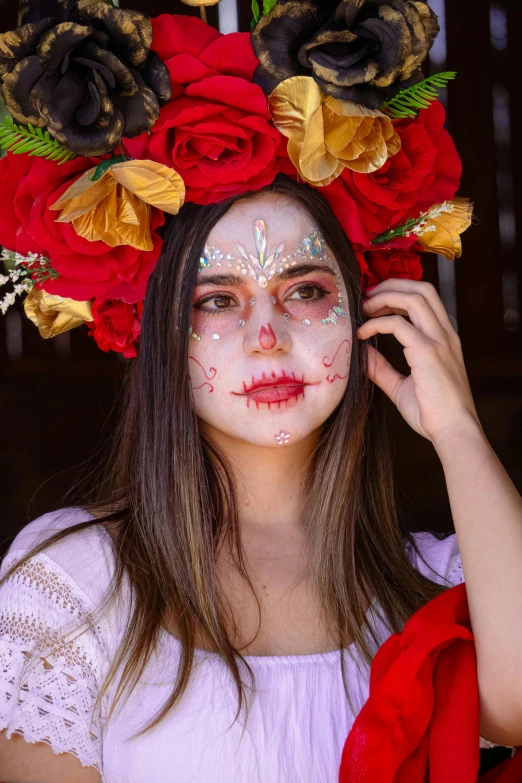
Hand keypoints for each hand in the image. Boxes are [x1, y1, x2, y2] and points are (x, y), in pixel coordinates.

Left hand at [357, 278, 482, 444]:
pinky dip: (376, 323)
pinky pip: (397, 323)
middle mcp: (445, 334)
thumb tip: (361, 354)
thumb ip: (382, 369)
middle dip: (391, 285)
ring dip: (384, 297)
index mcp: (444, 339)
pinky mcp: (428, 351)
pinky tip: (362, 334)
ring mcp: (439, 340)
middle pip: (422, 288)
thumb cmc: (432, 414)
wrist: (453, 431)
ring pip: (413, 297)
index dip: (398, 293)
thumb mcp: (401, 387)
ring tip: (363, 308)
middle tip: (366, 296)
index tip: (374, 303)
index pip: (425, 299)